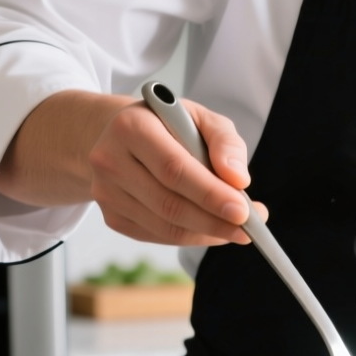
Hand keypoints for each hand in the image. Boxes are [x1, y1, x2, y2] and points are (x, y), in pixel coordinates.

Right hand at [0, 89, 261, 246]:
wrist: (120, 135)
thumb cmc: (168, 125)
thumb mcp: (201, 117)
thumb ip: (225, 143)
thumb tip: (239, 180)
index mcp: (131, 126)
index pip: (174, 169)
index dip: (210, 194)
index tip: (243, 212)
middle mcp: (110, 160)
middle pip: (168, 204)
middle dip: (214, 221)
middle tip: (248, 229)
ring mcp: (106, 192)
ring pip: (164, 226)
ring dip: (207, 234)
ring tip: (237, 230)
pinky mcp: (111, 215)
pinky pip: (158, 236)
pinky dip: (191, 237)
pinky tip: (211, 229)